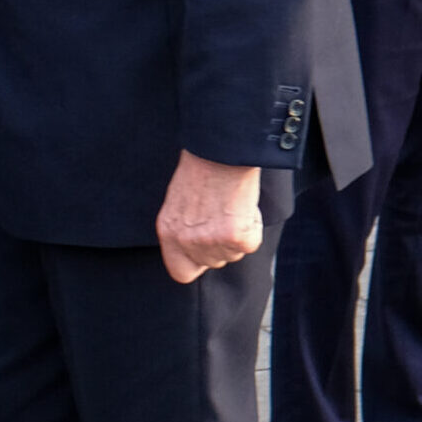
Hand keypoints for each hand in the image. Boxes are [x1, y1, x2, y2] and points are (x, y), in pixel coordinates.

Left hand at [154, 150, 262, 284]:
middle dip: (222, 243)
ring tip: (231, 203)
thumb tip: (198, 248)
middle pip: (213, 262)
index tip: (206, 248)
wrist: (221, 149)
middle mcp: (186, 240)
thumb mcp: (180, 201)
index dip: (197, 263)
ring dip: (238, 233)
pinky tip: (243, 204)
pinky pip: (252, 242)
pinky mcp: (235, 237)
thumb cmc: (202, 167)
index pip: (180, 272)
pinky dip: (254, 225)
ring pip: (234, 254)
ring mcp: (210, 240)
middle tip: (222, 212)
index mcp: (168, 231)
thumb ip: (185, 228)